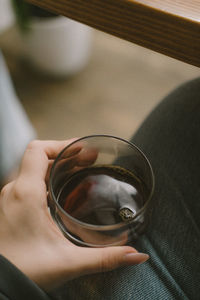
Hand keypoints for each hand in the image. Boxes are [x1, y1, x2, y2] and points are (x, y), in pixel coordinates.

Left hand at [0, 140, 148, 290]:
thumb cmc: (24, 272)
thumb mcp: (68, 263)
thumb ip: (105, 258)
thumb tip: (135, 254)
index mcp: (25, 194)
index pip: (38, 150)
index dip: (62, 144)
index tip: (83, 149)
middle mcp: (15, 191)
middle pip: (40, 158)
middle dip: (66, 155)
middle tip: (90, 159)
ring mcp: (11, 199)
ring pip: (34, 170)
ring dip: (57, 166)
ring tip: (80, 170)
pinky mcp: (12, 207)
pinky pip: (30, 182)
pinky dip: (48, 178)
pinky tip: (64, 191)